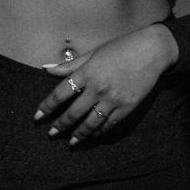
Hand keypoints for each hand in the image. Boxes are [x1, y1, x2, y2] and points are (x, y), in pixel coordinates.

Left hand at [34, 24, 178, 144]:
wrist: (152, 50)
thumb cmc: (121, 47)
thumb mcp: (94, 53)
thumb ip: (70, 65)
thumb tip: (46, 69)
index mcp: (87, 72)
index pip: (60, 94)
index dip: (47, 106)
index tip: (38, 116)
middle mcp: (97, 88)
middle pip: (73, 113)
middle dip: (60, 125)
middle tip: (51, 134)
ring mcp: (113, 99)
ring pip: (90, 123)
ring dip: (78, 135)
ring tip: (71, 142)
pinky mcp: (127, 107)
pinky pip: (109, 124)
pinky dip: (99, 132)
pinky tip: (93, 136)